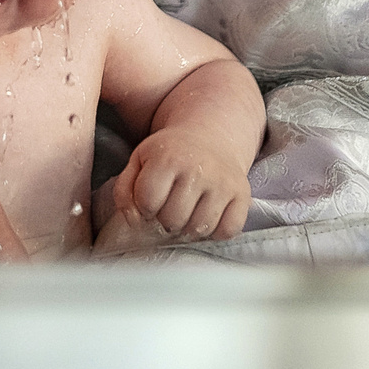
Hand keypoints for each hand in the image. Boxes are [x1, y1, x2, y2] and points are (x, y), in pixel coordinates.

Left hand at [110, 127, 249, 244]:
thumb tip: (133, 221)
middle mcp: (198, 169)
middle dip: (166, 220)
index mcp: (168, 158)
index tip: (151, 200)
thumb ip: (125, 189)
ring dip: (189, 228)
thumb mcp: (139, 161)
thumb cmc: (169, 154)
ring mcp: (223, 183)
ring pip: (200, 228)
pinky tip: (207, 216)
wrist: (210, 137)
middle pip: (173, 219)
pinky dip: (216, 232)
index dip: (144, 207)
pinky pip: (228, 231)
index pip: (147, 201)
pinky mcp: (243, 195)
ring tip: (187, 213)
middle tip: (169, 208)